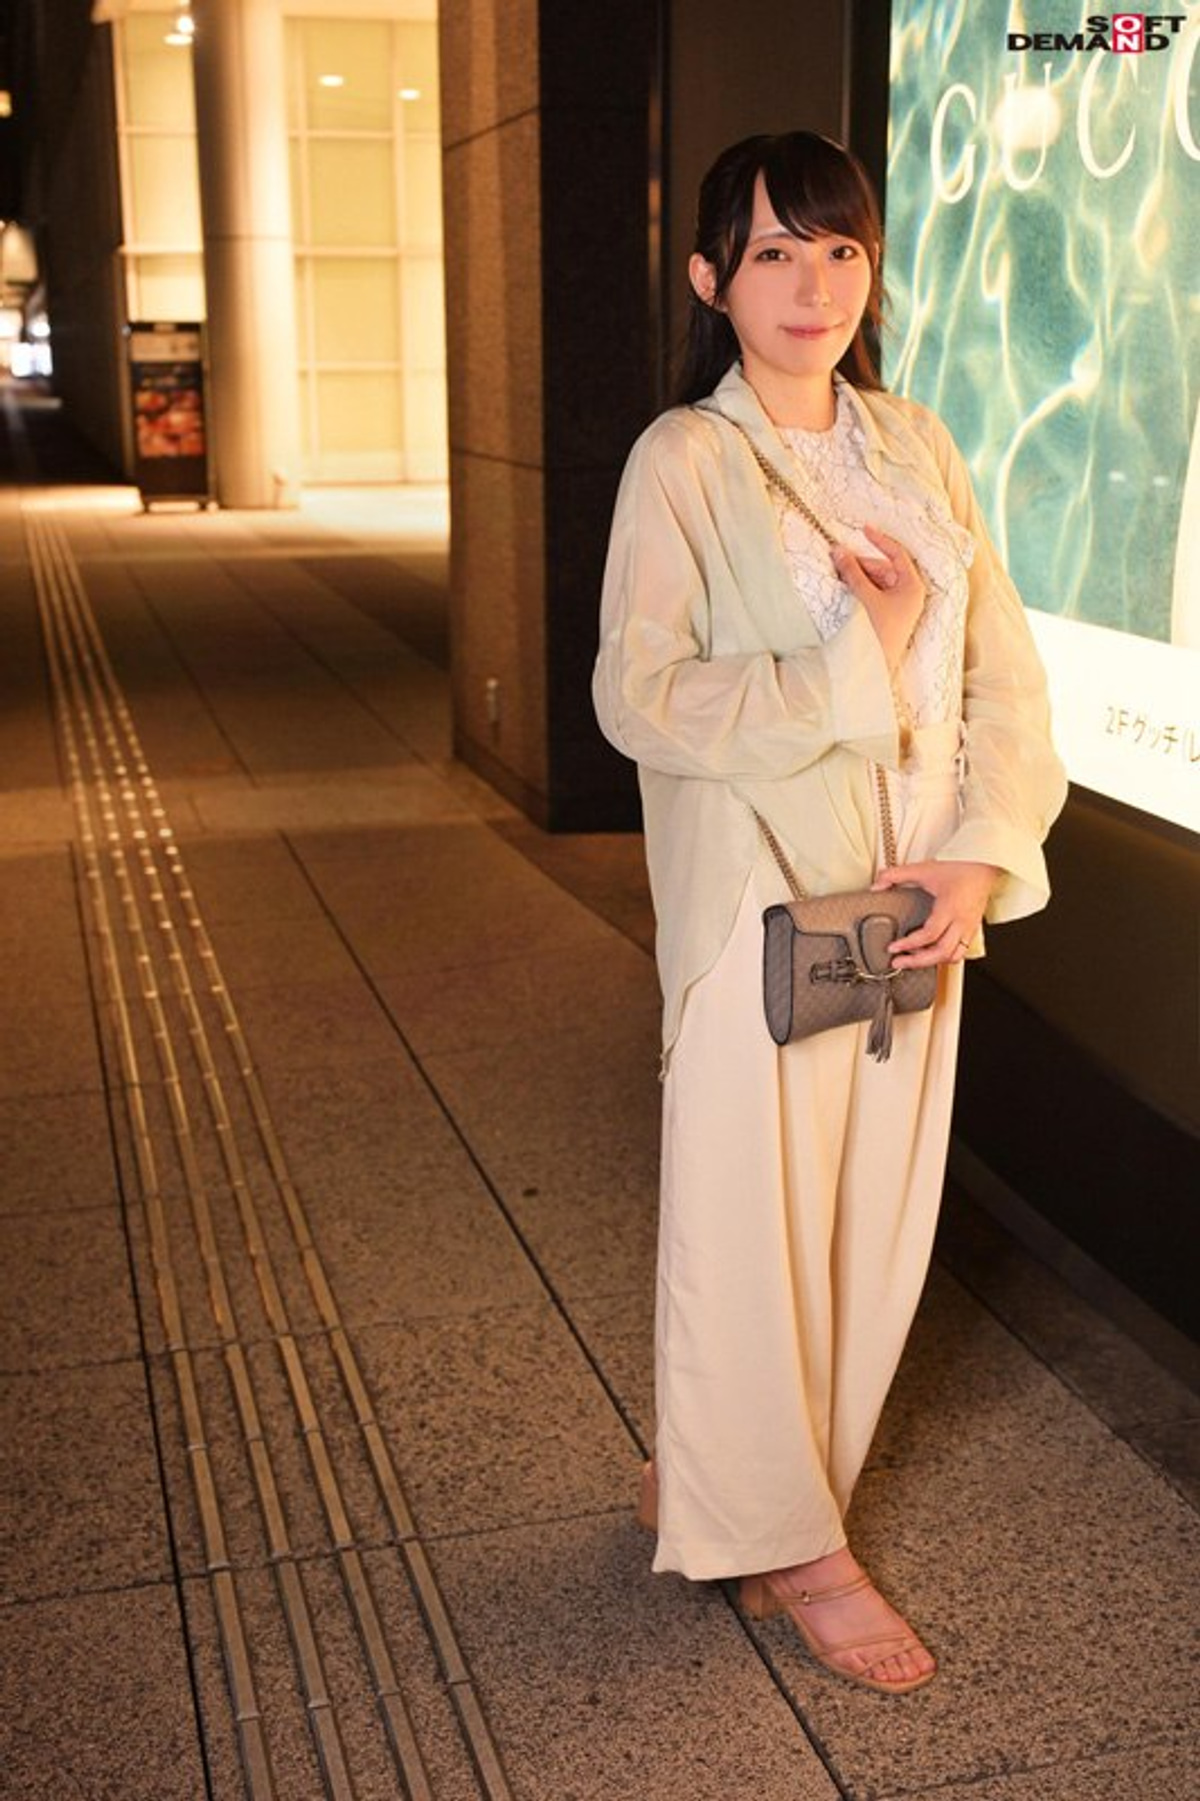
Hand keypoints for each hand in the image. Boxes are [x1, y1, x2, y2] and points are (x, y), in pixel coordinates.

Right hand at [831, 526, 924, 669]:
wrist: (877, 666)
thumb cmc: (879, 632)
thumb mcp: (865, 597)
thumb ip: (852, 572)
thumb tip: (839, 551)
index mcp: (913, 586)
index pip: (898, 554)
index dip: (880, 540)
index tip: (864, 529)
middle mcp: (910, 593)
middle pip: (886, 567)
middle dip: (863, 563)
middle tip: (840, 558)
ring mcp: (901, 605)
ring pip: (879, 580)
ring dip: (860, 575)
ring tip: (841, 573)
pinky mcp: (890, 614)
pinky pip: (876, 592)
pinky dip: (862, 587)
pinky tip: (847, 586)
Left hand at [871, 859, 999, 967]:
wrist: (984, 866)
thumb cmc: (959, 868)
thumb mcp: (923, 869)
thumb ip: (896, 875)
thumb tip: (876, 886)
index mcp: (950, 907)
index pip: (929, 935)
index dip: (909, 944)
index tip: (893, 947)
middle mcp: (962, 921)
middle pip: (941, 952)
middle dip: (917, 961)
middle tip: (898, 962)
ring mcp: (969, 928)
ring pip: (952, 956)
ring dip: (931, 961)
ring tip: (912, 960)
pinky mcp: (972, 930)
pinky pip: (959, 952)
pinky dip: (943, 957)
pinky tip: (929, 952)